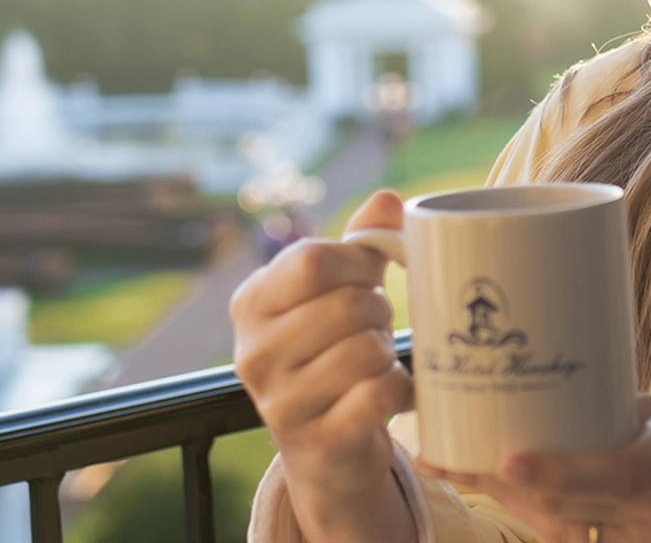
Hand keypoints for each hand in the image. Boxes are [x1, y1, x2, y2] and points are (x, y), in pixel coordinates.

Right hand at [230, 190, 415, 541]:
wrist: (326, 451)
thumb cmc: (331, 356)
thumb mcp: (333, 296)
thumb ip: (358, 246)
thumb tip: (387, 199)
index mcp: (251, 304)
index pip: (312, 259)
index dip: (358, 263)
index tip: (370, 277)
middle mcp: (254, 353)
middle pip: (346, 304)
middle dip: (380, 310)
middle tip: (379, 325)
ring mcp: (281, 402)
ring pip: (366, 350)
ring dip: (387, 352)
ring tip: (377, 360)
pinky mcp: (318, 441)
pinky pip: (379, 395)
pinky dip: (399, 389)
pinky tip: (391, 391)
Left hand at [415, 396, 650, 542]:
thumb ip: (625, 415)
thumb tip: (564, 397)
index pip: (607, 480)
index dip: (552, 475)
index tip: (506, 460)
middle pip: (559, 508)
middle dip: (496, 483)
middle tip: (438, 453)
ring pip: (560, 529)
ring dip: (507, 499)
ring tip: (449, 462)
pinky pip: (579, 537)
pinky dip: (542, 514)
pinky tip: (500, 486)